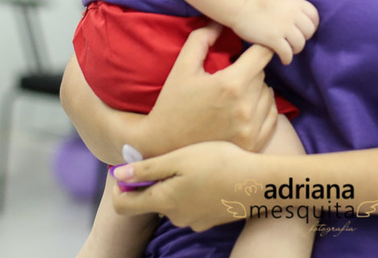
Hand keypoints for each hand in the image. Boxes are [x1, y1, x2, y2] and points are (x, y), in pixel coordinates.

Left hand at [111, 141, 259, 230]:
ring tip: (195, 162)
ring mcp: (194, 221)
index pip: (123, 206)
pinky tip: (209, 175)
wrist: (259, 182)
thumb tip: (118, 175)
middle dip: (153, 181)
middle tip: (171, 156)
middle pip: (150, 201)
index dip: (120, 188)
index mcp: (163, 200)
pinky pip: (192, 205)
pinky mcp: (210, 219)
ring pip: (173, 202)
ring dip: (176, 185)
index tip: (129, 170)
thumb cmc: (219, 163)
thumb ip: (147, 169)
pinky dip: (193, 192)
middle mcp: (175, 216)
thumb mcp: (180, 158)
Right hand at [143, 24, 279, 154]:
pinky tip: (243, 111)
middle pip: (263, 75)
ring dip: (257, 91)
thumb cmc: (173, 104)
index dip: (259, 46)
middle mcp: (245, 107)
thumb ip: (201, 39)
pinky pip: (271, 117)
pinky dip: (262, 110)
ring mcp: (251, 128)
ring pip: (268, 95)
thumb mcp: (182, 67)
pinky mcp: (254, 144)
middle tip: (231, 76)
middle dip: (250, 71)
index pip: (263, 54)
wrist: (164, 145)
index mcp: (230, 84)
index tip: (252, 48)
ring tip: (235, 95)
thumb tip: (219, 22)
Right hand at [229, 0, 318, 63]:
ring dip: (295, 49)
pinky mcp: (274, 39)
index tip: (305, 31)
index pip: (314, 16)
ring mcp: (284, 27)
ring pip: (300, 44)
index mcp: (295, 2)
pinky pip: (288, 53)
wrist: (239, 7)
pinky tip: (284, 59)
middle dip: (303, 38)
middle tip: (294, 41)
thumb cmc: (258, 3)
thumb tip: (303, 22)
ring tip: (288, 50)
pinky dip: (287, 58)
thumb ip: (293, 7)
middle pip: (309, 32)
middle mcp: (292, 13)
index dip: (312, 25)